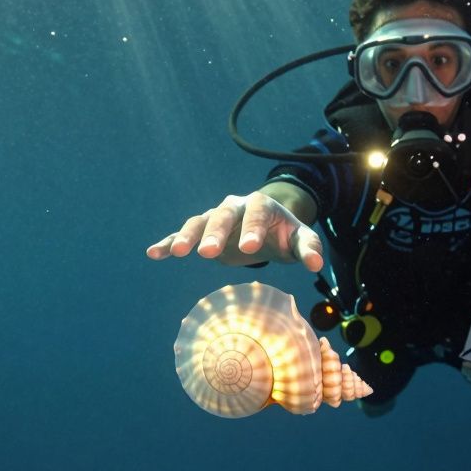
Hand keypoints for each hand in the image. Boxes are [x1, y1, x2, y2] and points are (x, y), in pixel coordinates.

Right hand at [145, 192, 323, 271]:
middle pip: (223, 216)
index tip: (250, 248)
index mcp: (261, 205)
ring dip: (187, 236)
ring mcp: (216, 217)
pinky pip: (181, 235)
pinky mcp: (202, 232)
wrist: (268, 227)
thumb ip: (309, 249)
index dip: (253, 229)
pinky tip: (153, 253)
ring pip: (199, 222)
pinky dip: (168, 243)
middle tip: (208, 253)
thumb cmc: (285, 235)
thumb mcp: (301, 240)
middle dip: (215, 233)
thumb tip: (317, 265)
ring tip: (178, 252)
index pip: (256, 214)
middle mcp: (235, 207)